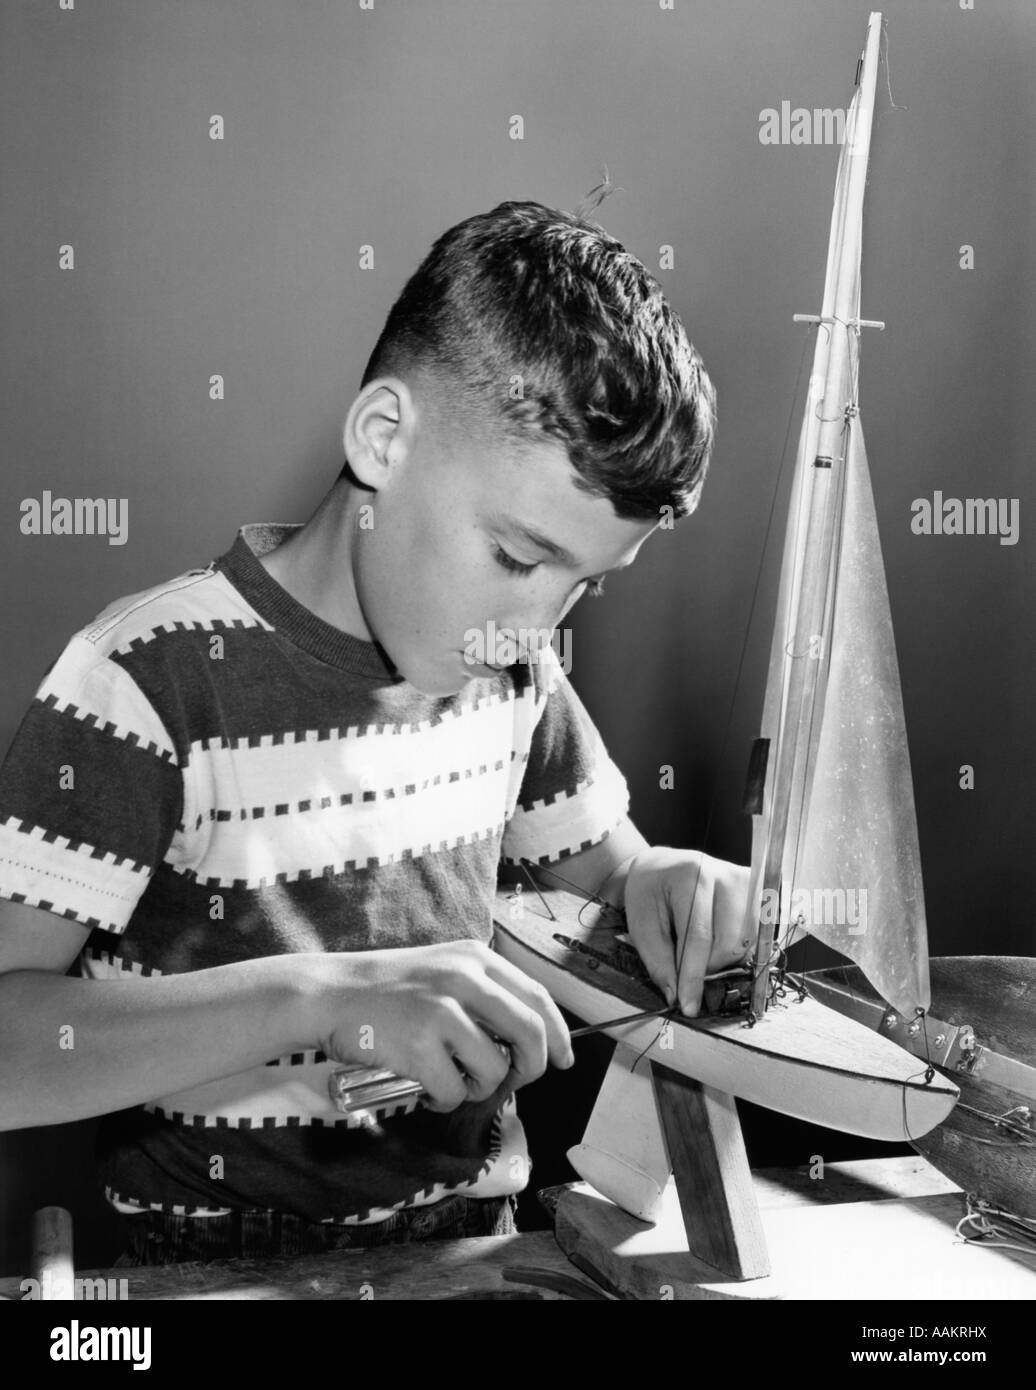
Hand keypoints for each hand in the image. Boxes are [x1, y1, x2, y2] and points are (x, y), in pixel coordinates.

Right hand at [308, 940, 573, 1111]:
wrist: (331, 993)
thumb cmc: (389, 987)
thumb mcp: (443, 968)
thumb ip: (484, 992)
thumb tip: (529, 1039)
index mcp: (476, 958)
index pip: (537, 997)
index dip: (559, 1034)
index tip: (564, 1059)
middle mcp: (464, 979)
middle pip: (530, 1034)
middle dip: (532, 1067)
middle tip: (516, 1080)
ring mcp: (441, 1012)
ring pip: (495, 1069)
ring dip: (480, 1088)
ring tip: (454, 1081)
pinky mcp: (418, 1045)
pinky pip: (454, 1091)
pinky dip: (445, 1100)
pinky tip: (427, 1090)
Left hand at [622, 847, 751, 1016]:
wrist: (663, 866)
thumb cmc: (650, 894)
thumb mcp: (640, 924)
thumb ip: (658, 960)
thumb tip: (676, 996)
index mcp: (691, 876)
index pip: (699, 936)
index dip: (694, 976)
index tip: (688, 1006)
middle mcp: (725, 874)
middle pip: (729, 943)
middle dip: (707, 968)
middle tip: (686, 967)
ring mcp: (746, 881)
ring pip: (746, 944)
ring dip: (722, 960)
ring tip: (700, 950)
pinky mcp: (758, 890)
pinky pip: (756, 936)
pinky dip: (736, 949)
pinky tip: (717, 941)